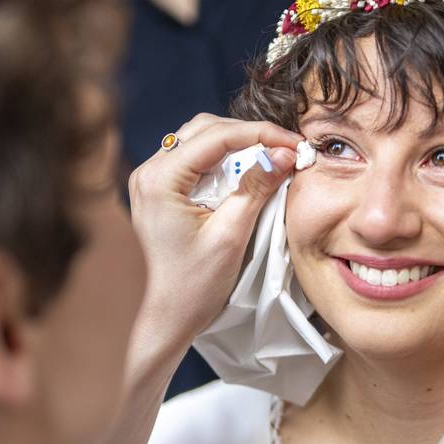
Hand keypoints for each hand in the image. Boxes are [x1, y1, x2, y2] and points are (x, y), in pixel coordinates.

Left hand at [127, 113, 301, 363]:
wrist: (173, 313)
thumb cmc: (197, 283)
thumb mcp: (231, 234)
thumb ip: (256, 188)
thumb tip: (285, 153)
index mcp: (159, 180)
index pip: (216, 137)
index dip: (260, 134)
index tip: (294, 143)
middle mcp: (149, 172)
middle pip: (206, 130)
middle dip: (250, 134)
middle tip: (288, 148)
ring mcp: (152, 179)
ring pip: (200, 138)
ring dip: (238, 142)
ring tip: (273, 154)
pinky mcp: (161, 188)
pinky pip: (195, 157)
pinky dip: (224, 156)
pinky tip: (248, 167)